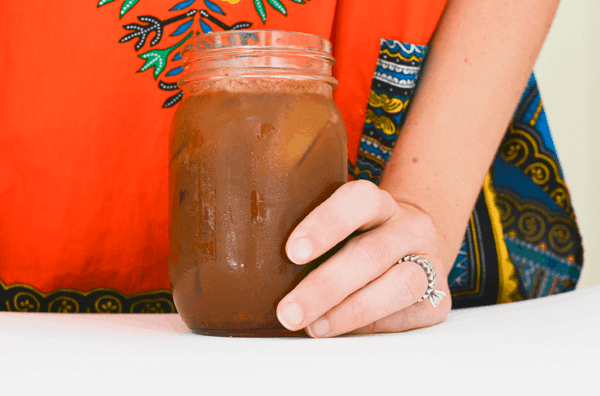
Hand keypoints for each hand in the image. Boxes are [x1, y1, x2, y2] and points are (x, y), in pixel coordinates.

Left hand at [276, 180, 451, 337]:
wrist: (411, 247)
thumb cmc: (357, 240)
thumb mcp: (337, 227)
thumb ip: (309, 241)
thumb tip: (256, 277)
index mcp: (378, 203)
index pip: (358, 200)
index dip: (326, 224)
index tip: (293, 252)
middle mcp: (409, 227)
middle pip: (371, 253)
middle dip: (326, 287)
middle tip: (289, 312)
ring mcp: (429, 261)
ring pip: (398, 285)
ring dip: (350, 312)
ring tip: (314, 327)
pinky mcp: (439, 297)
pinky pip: (408, 315)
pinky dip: (373, 326)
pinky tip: (345, 331)